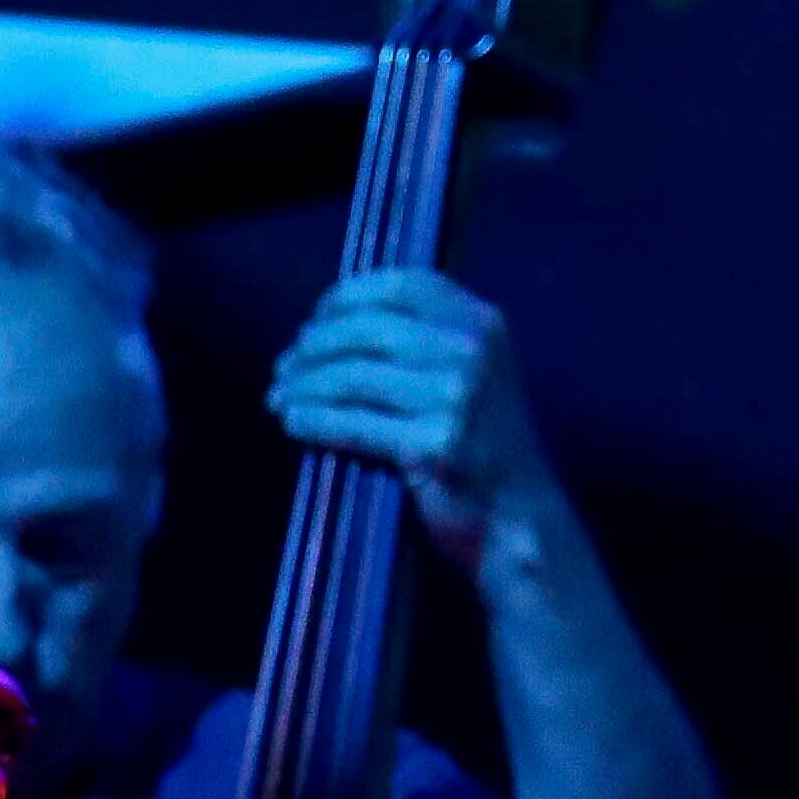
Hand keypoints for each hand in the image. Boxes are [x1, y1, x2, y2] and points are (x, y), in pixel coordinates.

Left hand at [269, 265, 552, 567]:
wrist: (518, 512)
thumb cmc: (482, 442)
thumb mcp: (471, 373)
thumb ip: (423, 341)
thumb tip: (332, 324)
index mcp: (481, 323)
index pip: (401, 286)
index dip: (346, 297)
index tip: (312, 320)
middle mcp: (471, 352)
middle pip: (367, 329)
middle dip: (313, 346)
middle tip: (284, 367)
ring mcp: (455, 398)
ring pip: (353, 377)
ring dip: (303, 386)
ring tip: (279, 397)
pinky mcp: (433, 445)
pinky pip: (354, 424)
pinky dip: (314, 420)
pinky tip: (292, 421)